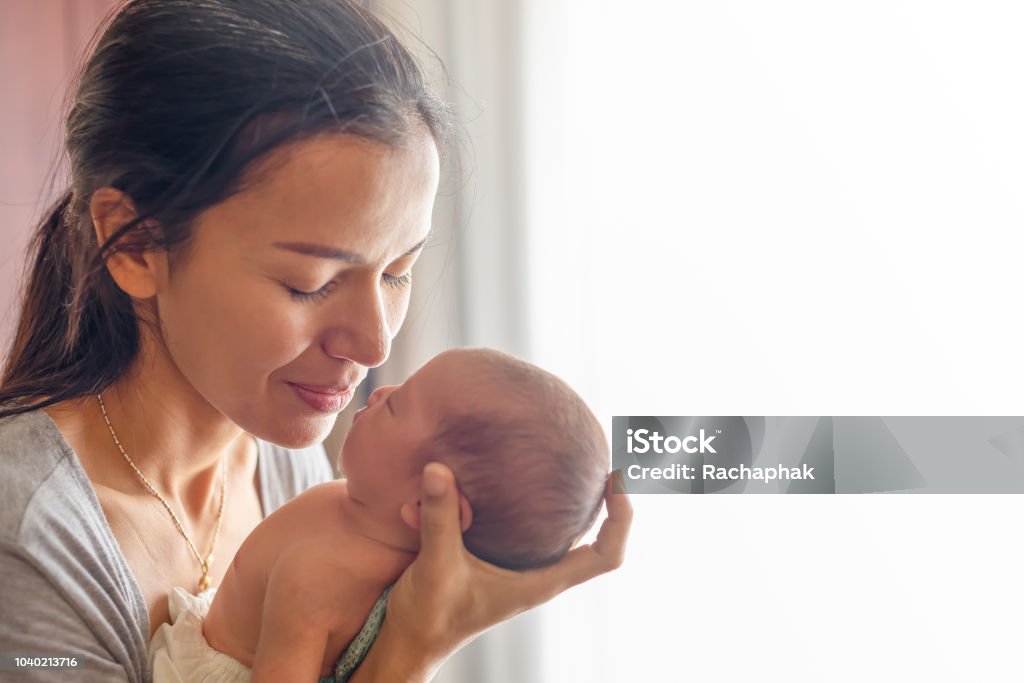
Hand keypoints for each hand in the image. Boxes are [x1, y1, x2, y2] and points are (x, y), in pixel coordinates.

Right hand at [387, 462, 631, 666]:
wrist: (409, 640)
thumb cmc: (429, 615)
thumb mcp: (435, 563)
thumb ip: (440, 518)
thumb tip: (439, 470)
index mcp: (540, 582)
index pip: (605, 556)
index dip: (621, 519)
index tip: (615, 480)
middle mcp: (538, 574)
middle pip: (595, 541)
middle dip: (603, 501)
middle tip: (600, 461)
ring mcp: (520, 567)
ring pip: (559, 531)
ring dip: (565, 500)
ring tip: (565, 460)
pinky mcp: (499, 558)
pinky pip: (524, 525)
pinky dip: (524, 502)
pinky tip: (506, 476)